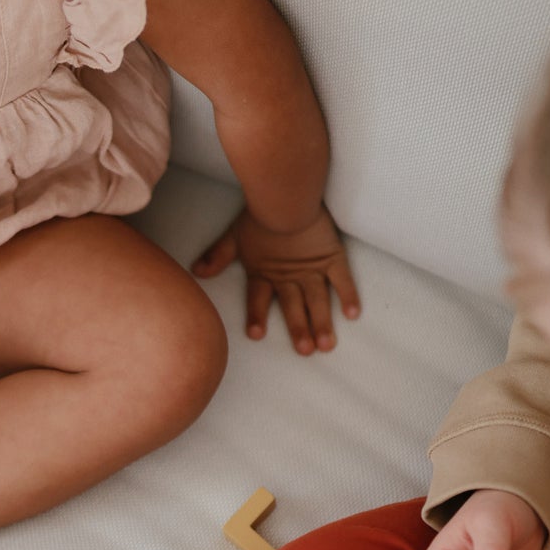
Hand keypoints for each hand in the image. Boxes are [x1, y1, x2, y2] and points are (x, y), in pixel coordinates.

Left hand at [193, 204, 359, 353]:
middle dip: (299, 330)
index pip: (258, 300)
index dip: (256, 316)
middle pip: (293, 307)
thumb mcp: (234, 237)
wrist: (286, 197)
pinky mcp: (331, 256)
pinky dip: (348, 295)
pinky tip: (353, 315)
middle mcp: (288, 276)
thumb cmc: (259, 215)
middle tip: (305, 352)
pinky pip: (342, 279)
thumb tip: (196, 271)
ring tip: (326, 346)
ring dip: (322, 323)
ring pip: (318, 301)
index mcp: (265, 273)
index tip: (256, 335)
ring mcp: (312, 269)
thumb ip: (217, 257)